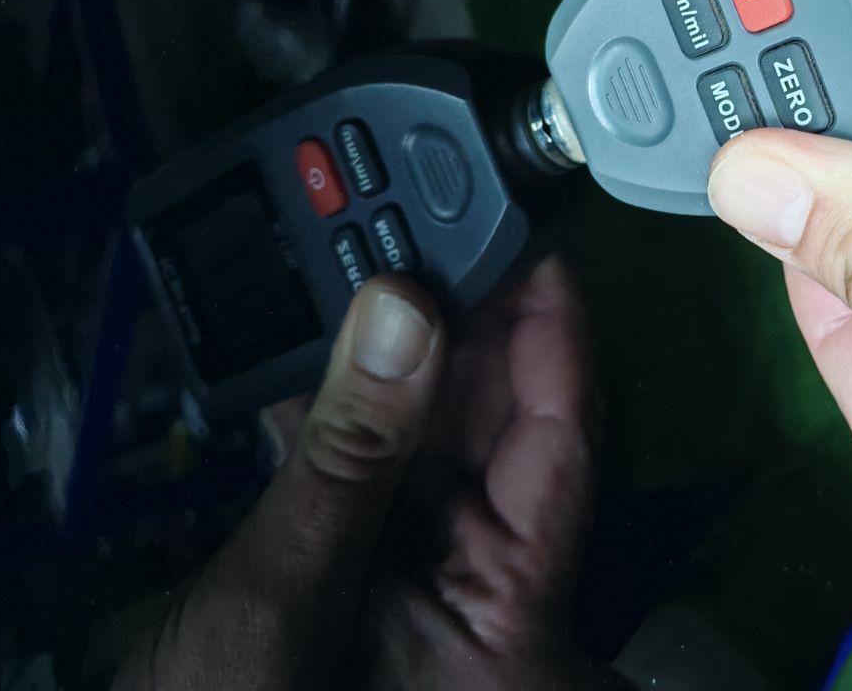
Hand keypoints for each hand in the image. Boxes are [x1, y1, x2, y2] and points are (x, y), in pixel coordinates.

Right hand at [116, 262, 612, 690]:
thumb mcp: (288, 584)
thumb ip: (353, 448)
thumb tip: (404, 308)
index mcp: (512, 615)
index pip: (563, 444)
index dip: (554, 338)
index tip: (538, 252)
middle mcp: (486, 588)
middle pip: (505, 428)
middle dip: (471, 328)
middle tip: (443, 236)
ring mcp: (428, 575)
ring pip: (438, 434)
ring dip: (405, 353)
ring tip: (384, 268)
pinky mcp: (369, 566)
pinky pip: (377, 463)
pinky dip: (350, 404)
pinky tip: (323, 335)